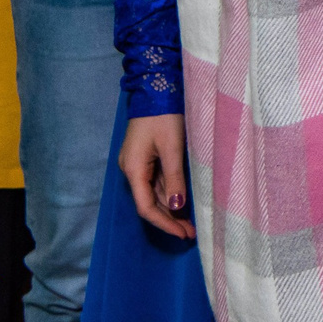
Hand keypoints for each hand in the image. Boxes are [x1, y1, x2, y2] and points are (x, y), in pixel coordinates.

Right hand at [120, 113, 193, 238]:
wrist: (155, 88)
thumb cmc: (164, 115)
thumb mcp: (172, 147)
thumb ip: (174, 178)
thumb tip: (177, 206)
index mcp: (133, 169)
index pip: (146, 207)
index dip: (164, 223)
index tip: (182, 234)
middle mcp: (131, 169)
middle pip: (149, 202)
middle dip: (169, 218)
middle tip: (191, 233)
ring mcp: (137, 163)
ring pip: (153, 193)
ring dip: (170, 208)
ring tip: (189, 223)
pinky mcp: (145, 157)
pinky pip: (156, 181)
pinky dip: (168, 193)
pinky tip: (182, 202)